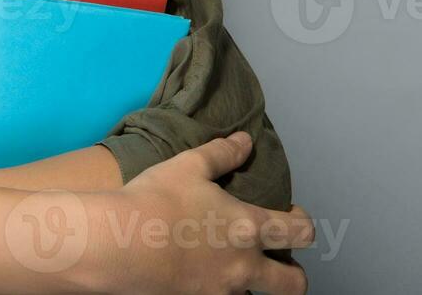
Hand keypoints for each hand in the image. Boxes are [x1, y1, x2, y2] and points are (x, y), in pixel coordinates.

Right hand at [91, 131, 313, 293]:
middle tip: (278, 259)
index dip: (303, 223)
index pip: (301, 233)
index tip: (290, 215)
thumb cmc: (156, 201)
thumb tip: (245, 141)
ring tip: (230, 267)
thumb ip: (222, 153)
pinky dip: (218, 290)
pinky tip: (199, 275)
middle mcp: (243, 266)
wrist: (119, 245)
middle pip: (294, 283)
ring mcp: (220, 291)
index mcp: (248, 228)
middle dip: (294, 274)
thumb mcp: (188, 166)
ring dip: (252, 284)